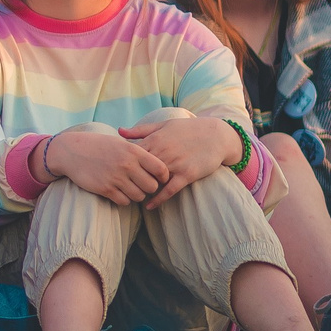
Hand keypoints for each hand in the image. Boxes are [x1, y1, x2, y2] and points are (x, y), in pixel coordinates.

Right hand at [41, 127, 169, 205]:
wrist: (71, 151)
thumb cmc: (98, 145)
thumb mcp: (120, 142)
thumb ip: (139, 152)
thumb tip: (158, 166)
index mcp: (134, 151)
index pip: (160, 169)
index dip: (163, 176)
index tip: (158, 178)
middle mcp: (127, 165)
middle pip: (152, 186)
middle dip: (149, 188)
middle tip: (142, 185)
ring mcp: (116, 178)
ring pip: (139, 196)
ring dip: (136, 195)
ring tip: (130, 188)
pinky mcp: (105, 189)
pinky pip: (124, 201)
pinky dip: (124, 199)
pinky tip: (118, 192)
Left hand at [123, 116, 240, 205]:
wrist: (216, 135)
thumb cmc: (187, 129)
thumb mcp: (164, 125)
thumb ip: (141, 130)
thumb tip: (119, 131)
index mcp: (155, 140)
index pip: (131, 154)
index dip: (121, 162)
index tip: (114, 170)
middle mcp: (163, 152)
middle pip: (139, 169)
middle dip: (128, 178)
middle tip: (118, 187)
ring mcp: (175, 164)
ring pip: (153, 181)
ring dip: (142, 190)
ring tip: (131, 198)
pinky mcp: (187, 175)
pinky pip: (170, 190)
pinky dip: (158, 199)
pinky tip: (149, 206)